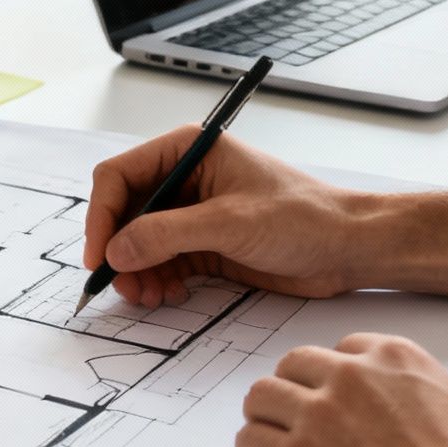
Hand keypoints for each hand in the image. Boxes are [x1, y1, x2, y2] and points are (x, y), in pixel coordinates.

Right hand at [84, 128, 375, 306]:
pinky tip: (167, 295)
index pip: (120, 176)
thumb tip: (117, 250)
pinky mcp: (204, 244)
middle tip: (122, 285)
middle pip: (124, 212)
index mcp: (189, 150)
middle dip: (119, 250)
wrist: (347, 248)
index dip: (103, 216)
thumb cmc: (304, 216)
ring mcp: (193, 212)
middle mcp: (184, 178)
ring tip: (148, 296)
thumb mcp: (231, 223)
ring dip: (136, 270)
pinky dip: (156, 280)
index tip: (100, 255)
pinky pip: (162, 261)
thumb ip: (168, 234)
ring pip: (139, 242)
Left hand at [236, 333, 447, 446]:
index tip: (331, 392)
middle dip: (294, 389)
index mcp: (393, 358)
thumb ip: (425, 396)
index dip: (334, 375)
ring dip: (265, 416)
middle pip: (295, 365)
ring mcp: (318, 415)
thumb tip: (419, 411)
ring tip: (272, 436)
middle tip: (297, 416)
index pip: (342, 348)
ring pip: (262, 395)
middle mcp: (350, 376)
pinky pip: (250, 441)